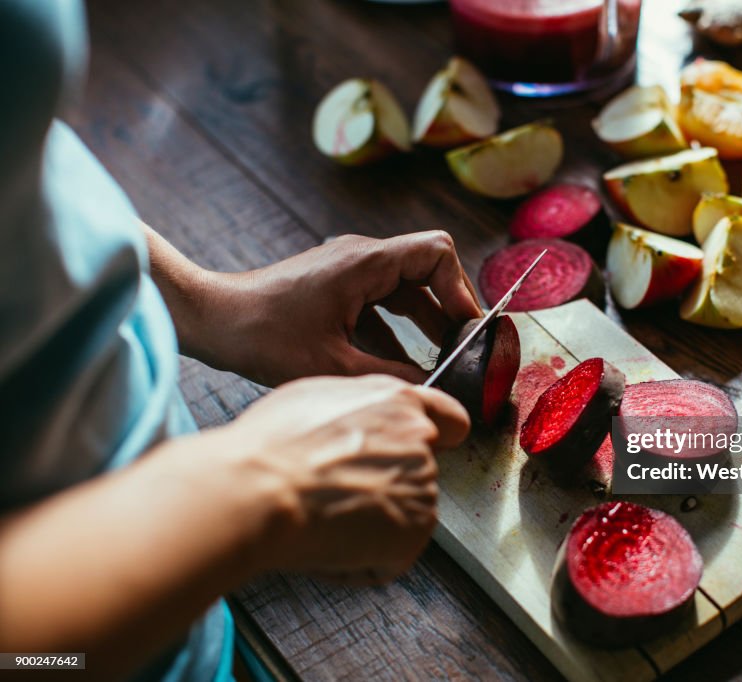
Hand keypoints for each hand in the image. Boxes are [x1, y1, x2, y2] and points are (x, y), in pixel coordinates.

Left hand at [159, 230, 482, 386]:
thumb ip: (390, 375)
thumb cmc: (263, 335)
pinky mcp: (336, 287)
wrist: (212, 320)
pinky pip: (382, 303)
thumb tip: (430, 388)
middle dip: (449, 308)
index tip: (467, 327)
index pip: (437, 253)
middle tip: (464, 347)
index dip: (461, 288)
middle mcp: (361, 257)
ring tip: (443, 359)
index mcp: (365, 262)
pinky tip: (404, 365)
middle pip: (428, 270)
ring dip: (426, 321)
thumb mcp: (333, 365)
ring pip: (406, 289)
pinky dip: (398, 329)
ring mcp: (348, 270)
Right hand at [209, 374, 469, 582]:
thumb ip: (360, 408)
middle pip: (418, 472)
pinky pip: (389, 557)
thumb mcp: (317, 396)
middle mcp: (420, 440)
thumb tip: (361, 424)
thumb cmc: (272, 446)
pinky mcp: (416, 530)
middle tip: (336, 494)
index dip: (440, 438)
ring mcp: (423, 486)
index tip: (434, 450)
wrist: (259, 490)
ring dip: (370, 525)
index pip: (450, 419)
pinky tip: (327, 543)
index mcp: (398, 402)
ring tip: (322, 517)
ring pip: (401, 515)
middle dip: (384, 486)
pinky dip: (360, 562)